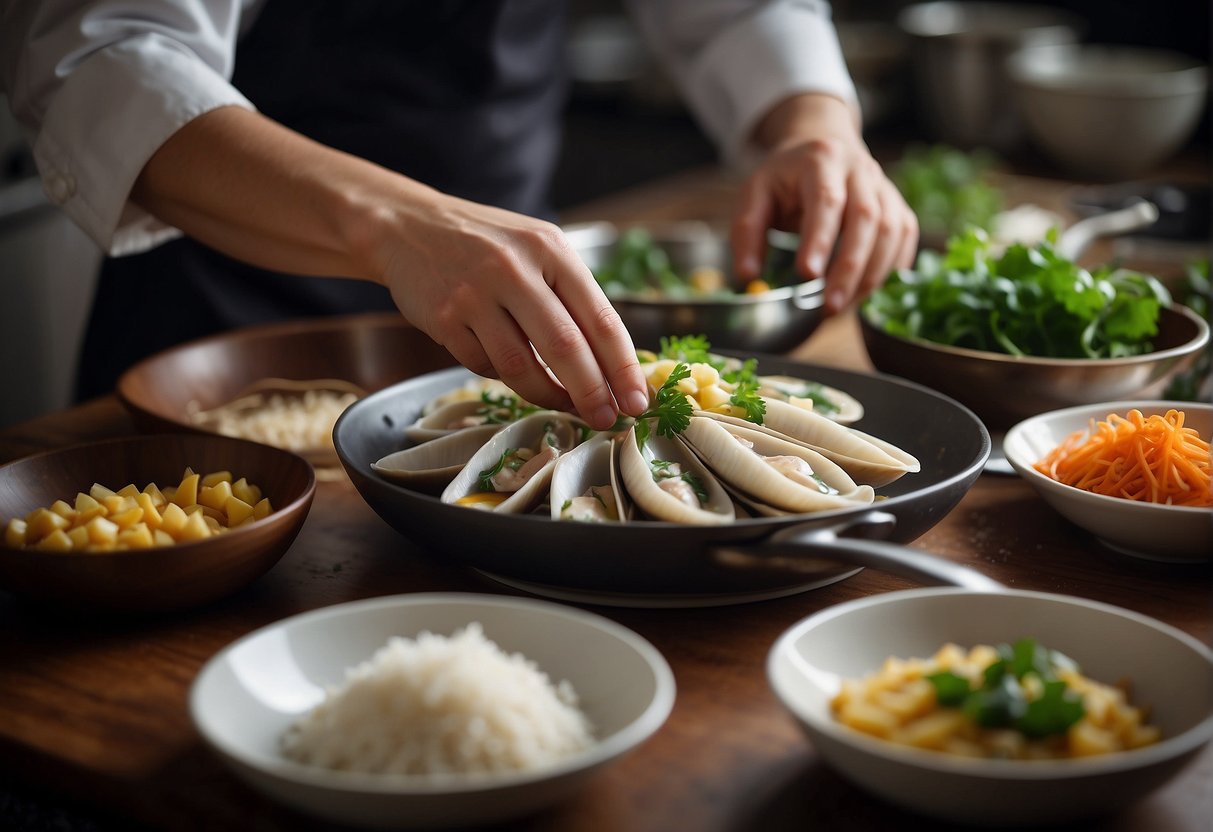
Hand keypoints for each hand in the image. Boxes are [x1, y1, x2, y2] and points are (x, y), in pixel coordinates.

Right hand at [377, 193, 649, 429]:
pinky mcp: (443, 318)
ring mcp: (475, 294)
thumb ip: (572, 295)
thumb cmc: (488, 244)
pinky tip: (514, 371)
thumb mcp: (537, 249)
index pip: (600, 317)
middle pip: (565, 347)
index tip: (638, 400)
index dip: (622, 367)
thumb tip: (614, 363)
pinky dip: (504, 377)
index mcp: (550, 249)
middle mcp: (514, 268)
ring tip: (566, 406)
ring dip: (549, 396)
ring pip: (521, 366)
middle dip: (592, 392)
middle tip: (608, 420)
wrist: (408, 227)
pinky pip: (484, 366)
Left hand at [731, 94, 917, 312]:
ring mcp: (884, 186)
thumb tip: (748, 276)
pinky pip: (905, 238)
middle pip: (866, 217)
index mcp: (821, 160)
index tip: (806, 275)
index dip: (820, 239)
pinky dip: (891, 268)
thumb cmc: (785, 178)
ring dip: (871, 274)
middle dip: (849, 267)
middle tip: (829, 306)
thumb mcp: (754, 195)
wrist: (822, 147)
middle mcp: (860, 169)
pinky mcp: (898, 205)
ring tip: (842, 306)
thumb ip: (747, 233)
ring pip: (892, 230)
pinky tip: (867, 291)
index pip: (826, 200)